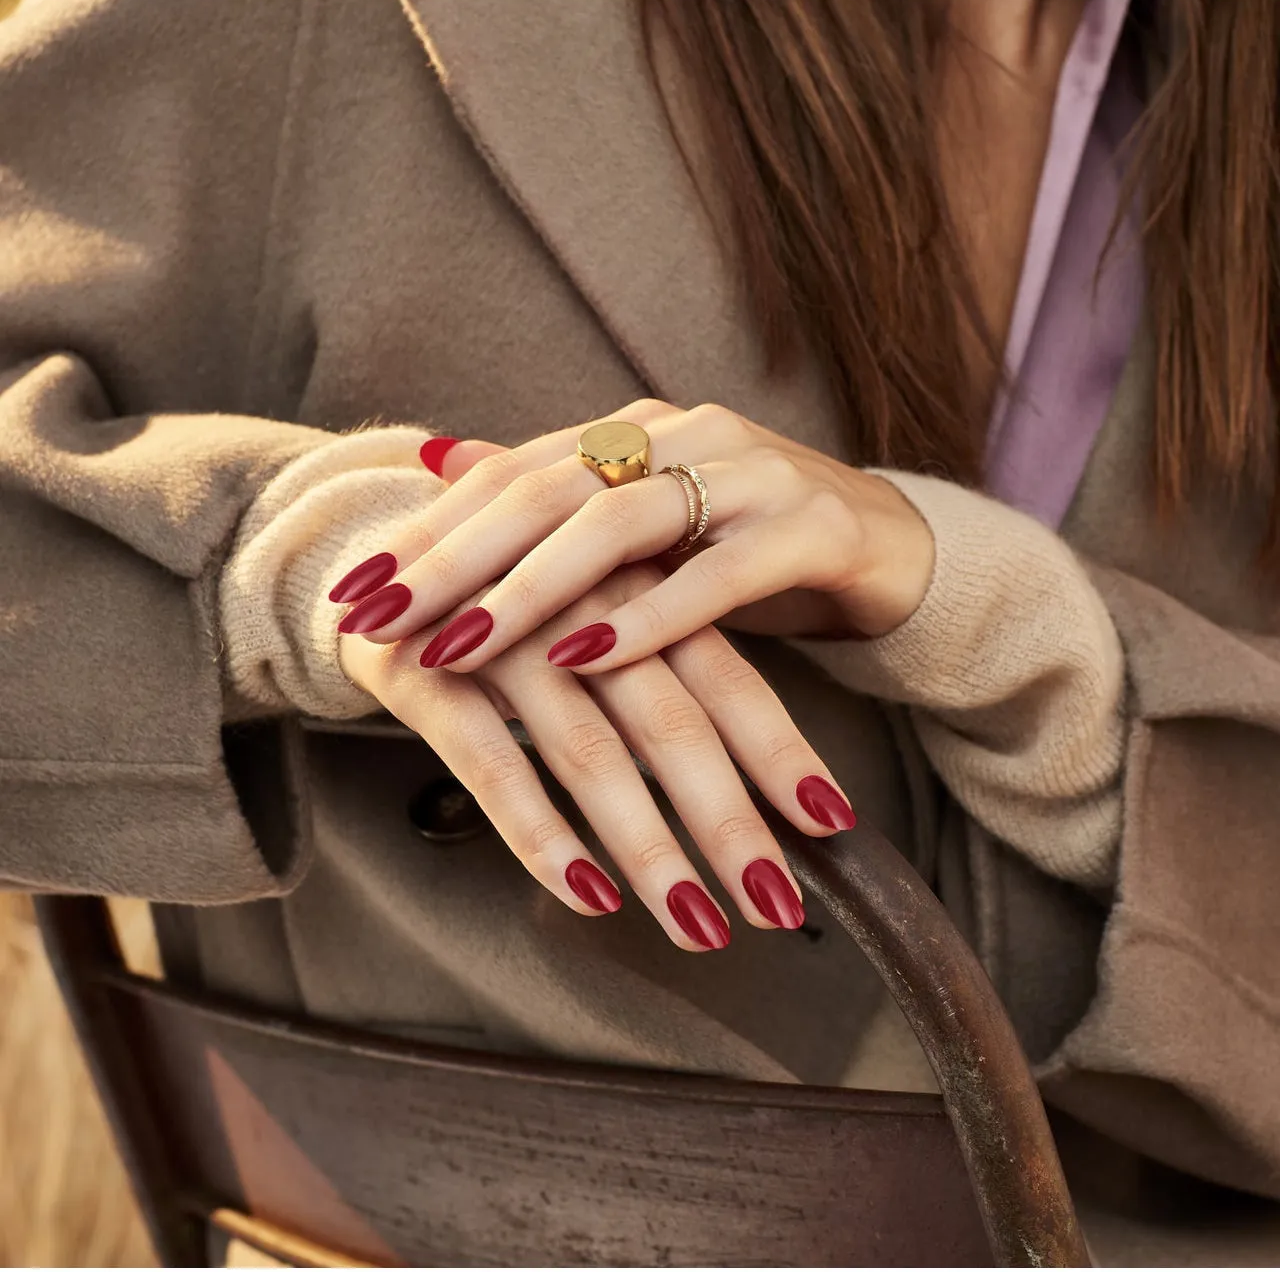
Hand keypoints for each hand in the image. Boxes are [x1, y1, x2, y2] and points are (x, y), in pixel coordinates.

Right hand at [337, 562, 857, 951]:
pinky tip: (586, 894)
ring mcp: (500, 637)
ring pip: (589, 751)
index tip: (831, 824)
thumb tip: (752, 781)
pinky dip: (540, 831)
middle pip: (671, 722)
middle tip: (776, 906)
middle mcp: (579, 608)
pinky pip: (491, 762)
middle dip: (729, 821)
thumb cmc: (510, 603)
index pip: (726, 675)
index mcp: (635, 587)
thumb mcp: (595, 620)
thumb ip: (664, 676)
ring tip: (696, 924)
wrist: (376, 557)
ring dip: (647, 845)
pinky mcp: (426, 673)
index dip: (779, 751)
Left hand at [347, 399, 934, 674]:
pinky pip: (718, 575)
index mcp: (634, 431)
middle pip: (545, 489)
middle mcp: (684, 434)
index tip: (353, 591)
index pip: (509, 473)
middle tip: (371, 618)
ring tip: (457, 646)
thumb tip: (434, 461)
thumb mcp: (645, 527)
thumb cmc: (749, 549)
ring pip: (620, 521)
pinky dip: (648, 620)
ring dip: (531, 590)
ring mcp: (750, 473)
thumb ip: (549, 497)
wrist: (893, 547)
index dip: (429, 531)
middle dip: (450, 558)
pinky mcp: (811, 526)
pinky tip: (584, 660)